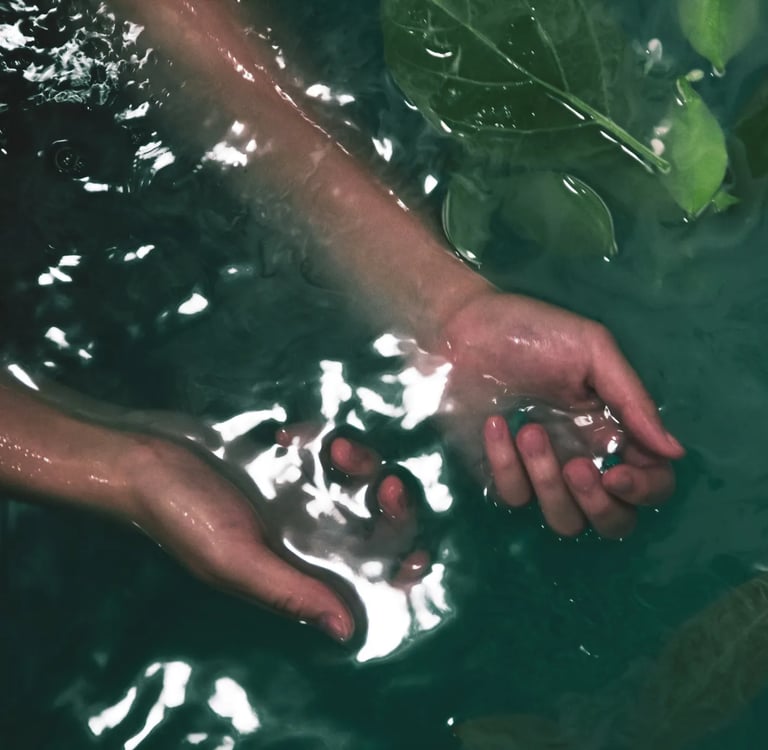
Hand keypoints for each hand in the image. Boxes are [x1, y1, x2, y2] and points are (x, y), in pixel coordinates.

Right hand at [126, 429, 427, 642]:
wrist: (144, 461)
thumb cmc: (185, 517)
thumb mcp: (235, 560)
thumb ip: (290, 591)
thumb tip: (348, 630)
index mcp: (303, 567)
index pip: (370, 575)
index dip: (402, 564)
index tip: (416, 546)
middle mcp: (312, 532)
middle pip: (380, 522)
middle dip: (393, 503)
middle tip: (382, 483)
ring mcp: (303, 493)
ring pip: (361, 478)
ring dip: (358, 461)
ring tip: (331, 448)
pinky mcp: (291, 459)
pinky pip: (328, 445)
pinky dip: (321, 437)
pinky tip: (290, 436)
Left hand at [435, 290, 683, 538]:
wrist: (461, 328)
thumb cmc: (530, 332)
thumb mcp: (591, 351)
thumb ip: (633, 401)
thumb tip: (674, 452)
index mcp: (615, 430)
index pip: (652, 482)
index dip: (645, 489)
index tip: (618, 474)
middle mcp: (585, 459)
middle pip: (614, 521)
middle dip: (599, 504)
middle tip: (575, 468)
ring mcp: (542, 472)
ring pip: (565, 521)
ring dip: (548, 482)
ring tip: (529, 430)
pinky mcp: (502, 475)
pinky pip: (514, 497)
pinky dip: (505, 464)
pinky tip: (497, 424)